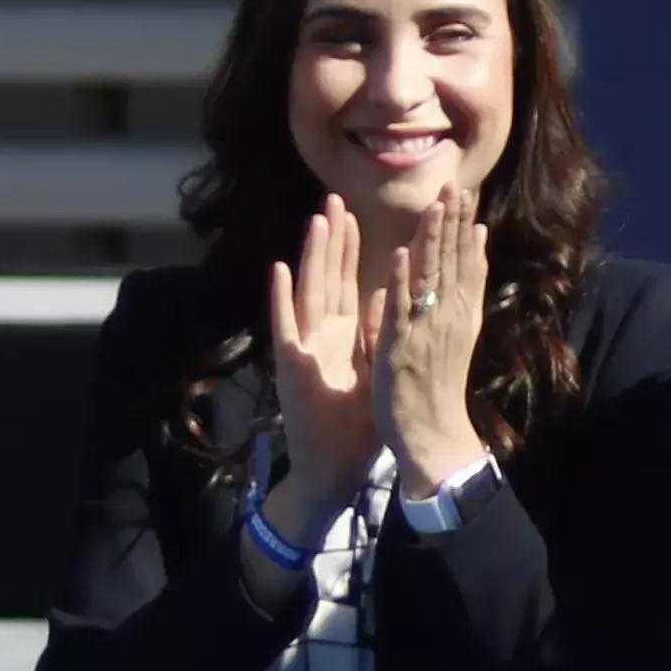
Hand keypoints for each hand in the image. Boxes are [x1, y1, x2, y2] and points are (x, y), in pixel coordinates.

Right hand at [263, 198, 392, 511]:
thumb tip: (391, 298)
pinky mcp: (291, 367)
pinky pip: (286, 327)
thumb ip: (377, 334)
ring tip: (315, 220)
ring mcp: (304, 348)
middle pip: (326, 279)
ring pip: (307, 292)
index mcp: (343, 337)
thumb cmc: (355, 427)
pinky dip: (281, 299)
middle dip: (331, 241)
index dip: (350, 251)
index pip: (347, 284)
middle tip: (334, 200)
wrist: (333, 470)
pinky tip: (279, 269)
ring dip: (310, 257)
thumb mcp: (374, 372)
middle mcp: (321, 336)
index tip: (355, 215)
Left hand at [381, 191, 490, 499]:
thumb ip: (462, 296)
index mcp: (461, 315)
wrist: (435, 435)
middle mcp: (449, 318)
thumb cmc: (439, 389)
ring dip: (433, 239)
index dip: (467, 228)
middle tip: (455, 185)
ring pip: (431, 276)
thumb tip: (473, 255)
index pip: (468, 263)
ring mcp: (427, 330)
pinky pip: (402, 307)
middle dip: (454, 222)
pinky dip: (402, 279)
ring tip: (435, 204)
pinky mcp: (402, 346)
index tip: (467, 196)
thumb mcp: (458, 337)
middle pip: (453, 261)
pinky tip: (402, 252)